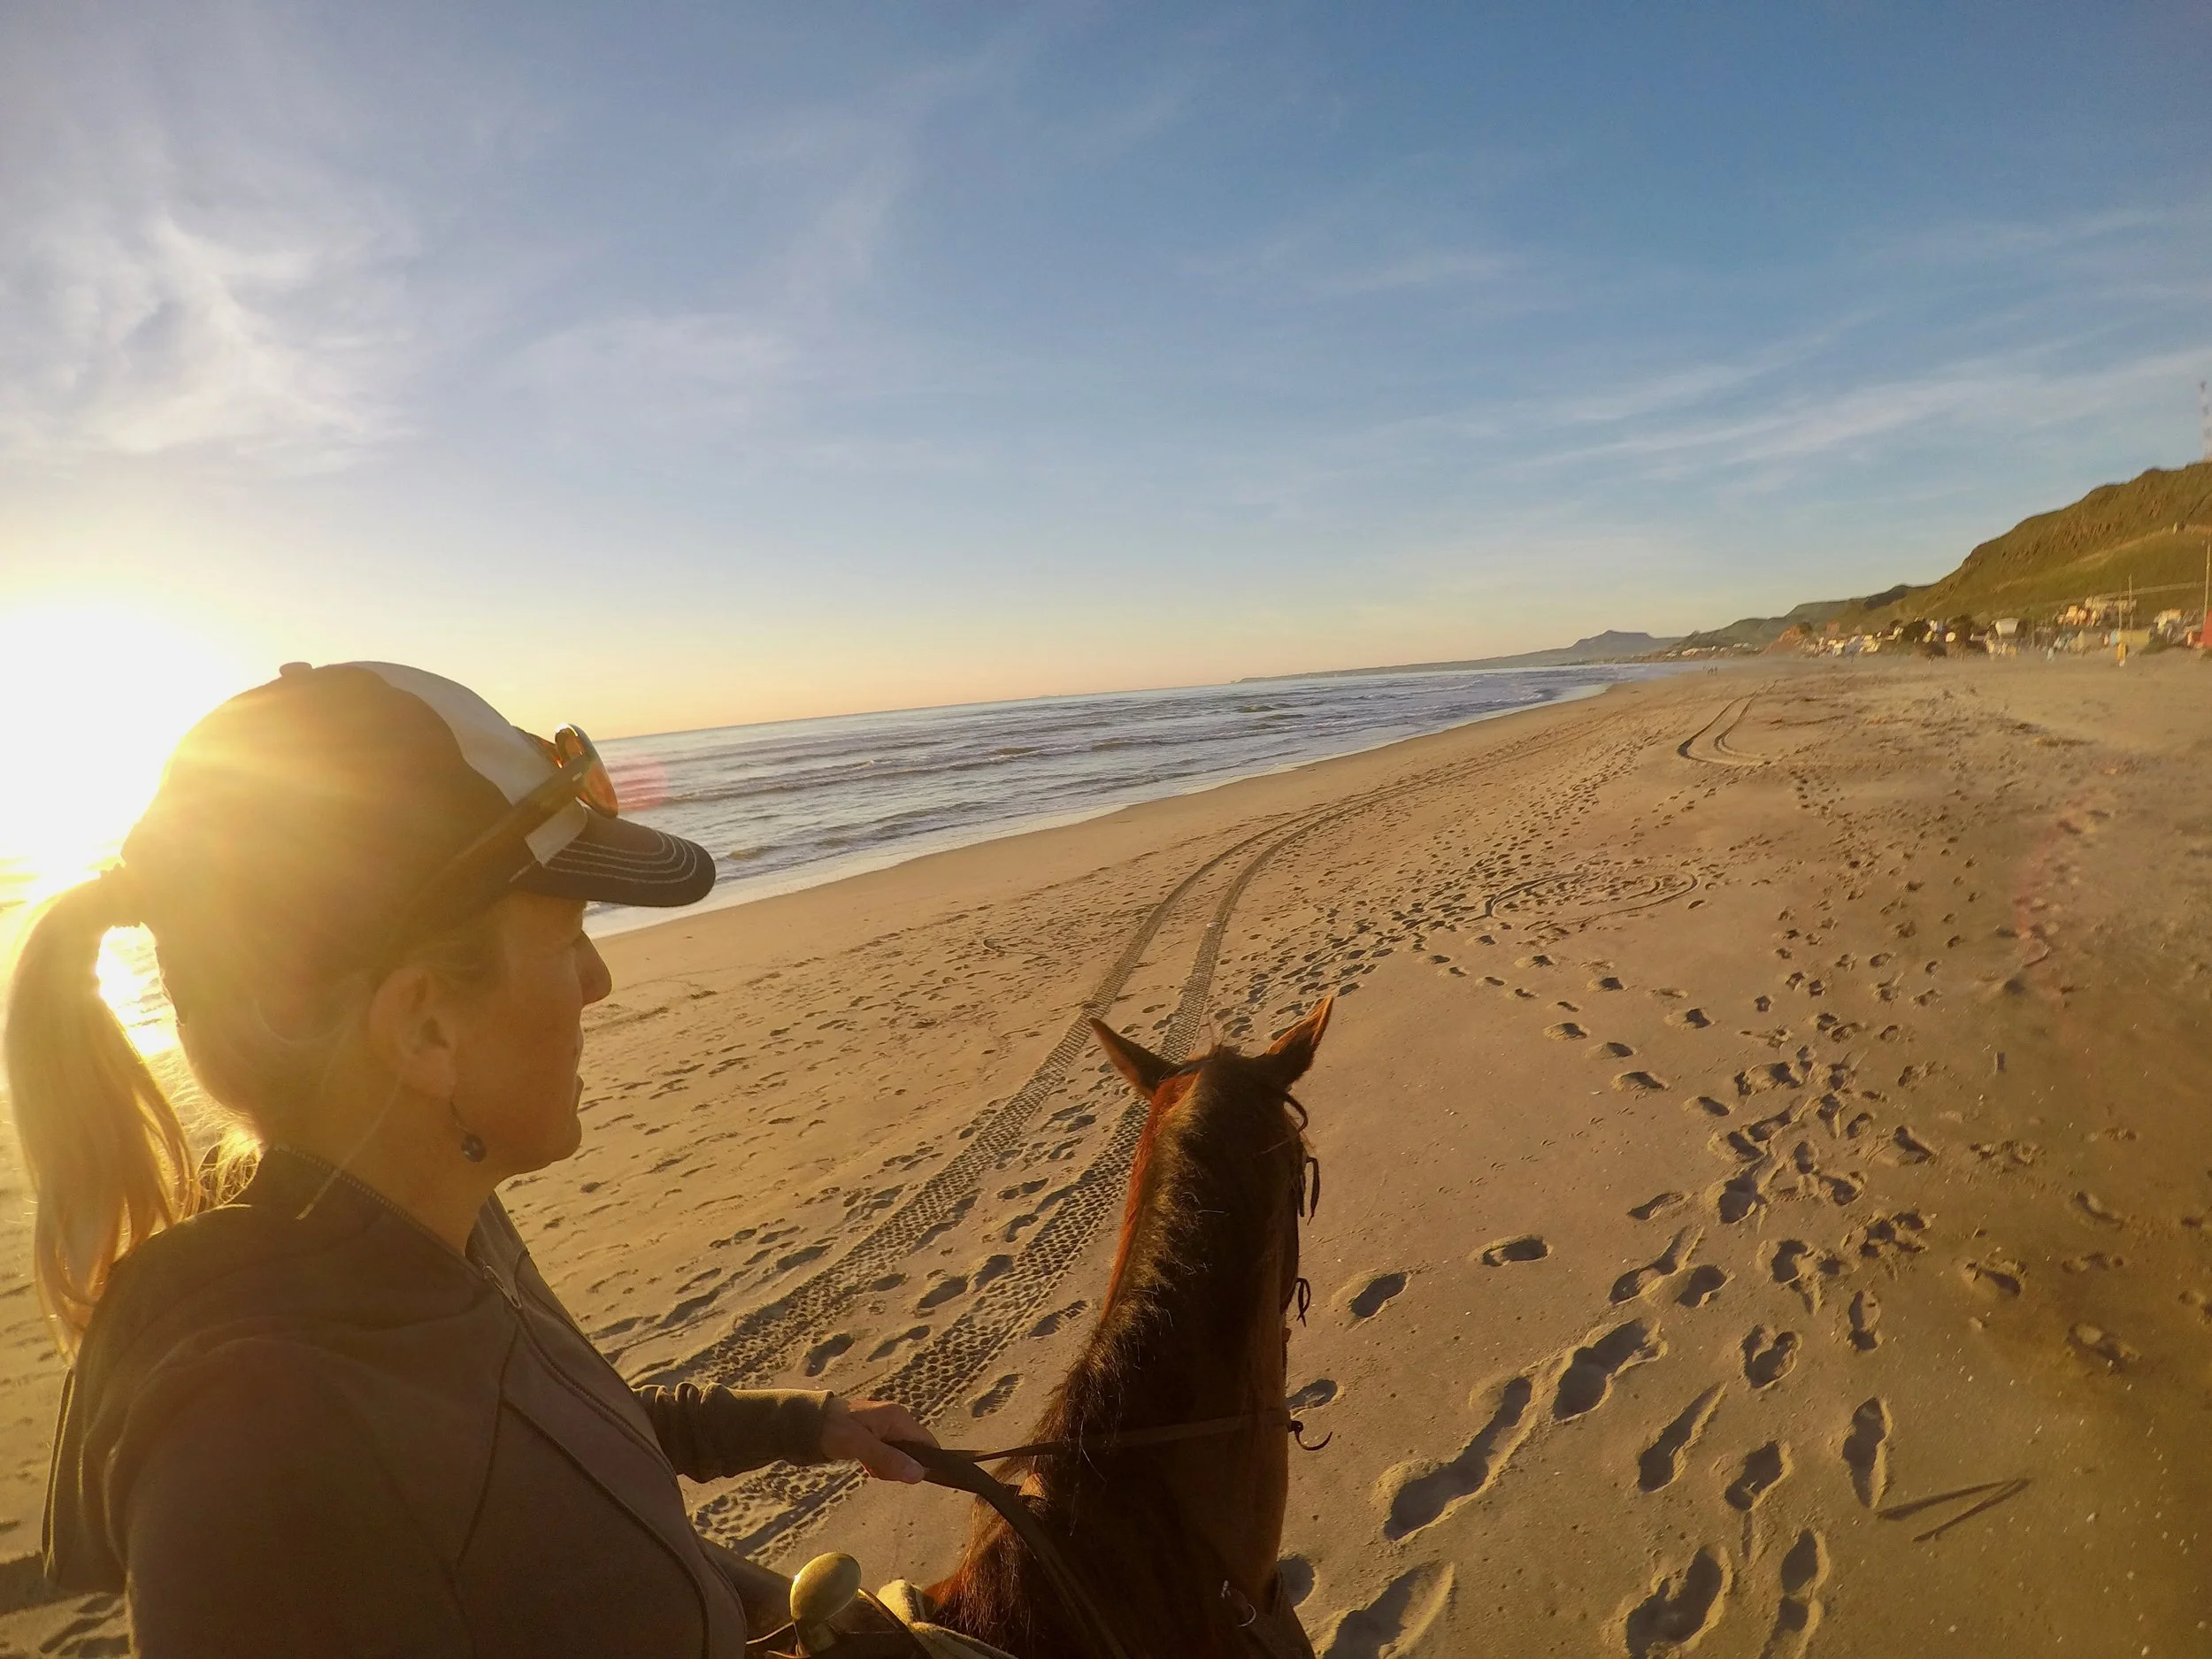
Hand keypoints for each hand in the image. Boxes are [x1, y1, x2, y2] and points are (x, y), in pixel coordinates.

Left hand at [818, 1396, 936, 1483]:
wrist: (806, 1423)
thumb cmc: (834, 1430)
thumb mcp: (861, 1446)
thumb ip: (889, 1459)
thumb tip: (920, 1475)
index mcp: (898, 1417)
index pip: (927, 1442)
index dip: (926, 1462)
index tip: (914, 1479)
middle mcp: (896, 1421)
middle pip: (914, 1452)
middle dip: (901, 1467)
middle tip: (879, 1470)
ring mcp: (885, 1430)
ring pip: (900, 1457)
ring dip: (888, 1467)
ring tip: (869, 1466)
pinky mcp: (875, 1438)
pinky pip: (888, 1457)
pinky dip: (879, 1465)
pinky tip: (866, 1466)